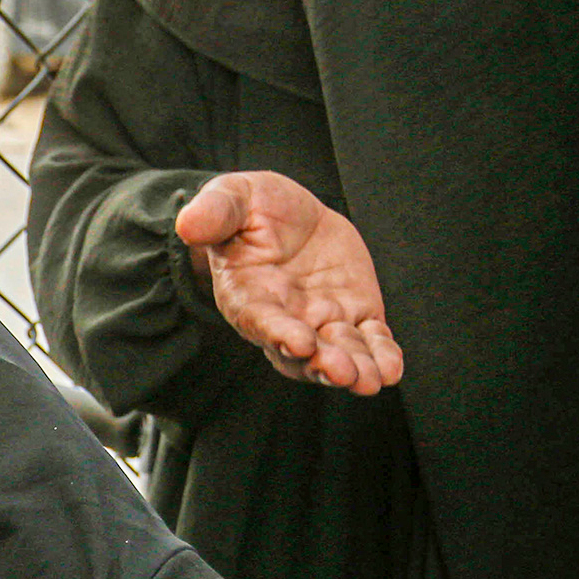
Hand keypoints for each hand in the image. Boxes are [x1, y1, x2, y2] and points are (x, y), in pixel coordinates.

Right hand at [176, 171, 404, 394]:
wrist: (284, 214)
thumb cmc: (249, 210)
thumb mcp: (232, 198)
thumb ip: (214, 213)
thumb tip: (187, 224)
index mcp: (248, 295)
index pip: (261, 320)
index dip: (279, 333)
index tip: (298, 342)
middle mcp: (284, 318)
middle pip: (301, 352)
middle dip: (321, 363)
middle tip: (341, 372)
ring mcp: (321, 319)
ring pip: (338, 353)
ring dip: (355, 369)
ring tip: (370, 379)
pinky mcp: (353, 313)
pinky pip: (369, 340)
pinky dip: (381, 356)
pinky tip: (390, 368)